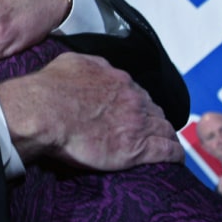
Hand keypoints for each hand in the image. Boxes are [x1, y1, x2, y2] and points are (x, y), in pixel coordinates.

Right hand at [0, 52, 183, 169]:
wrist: (45, 112)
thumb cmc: (50, 90)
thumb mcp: (72, 64)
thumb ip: (90, 66)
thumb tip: (93, 68)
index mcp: (117, 80)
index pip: (136, 92)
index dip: (137, 103)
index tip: (135, 111)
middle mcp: (132, 99)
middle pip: (153, 110)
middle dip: (154, 119)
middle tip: (152, 129)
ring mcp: (137, 124)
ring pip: (164, 129)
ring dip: (167, 135)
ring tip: (168, 144)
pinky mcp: (137, 149)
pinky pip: (166, 150)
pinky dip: (174, 154)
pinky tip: (176, 158)